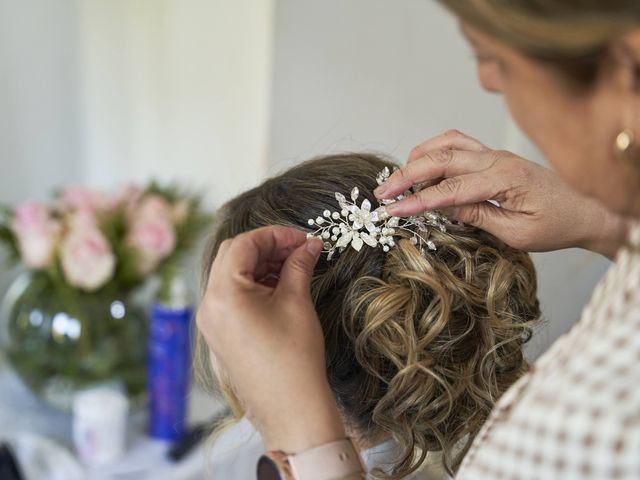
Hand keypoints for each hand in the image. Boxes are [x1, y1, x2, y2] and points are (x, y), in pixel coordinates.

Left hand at [196, 226, 345, 452]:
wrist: (290, 409)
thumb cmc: (294, 358)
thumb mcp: (297, 302)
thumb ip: (299, 265)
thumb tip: (309, 245)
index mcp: (224, 294)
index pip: (243, 245)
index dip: (275, 236)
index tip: (301, 239)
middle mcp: (209, 305)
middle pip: (231, 256)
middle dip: (266, 247)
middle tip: (297, 249)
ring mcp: (210, 321)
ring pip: (230, 275)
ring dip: (259, 265)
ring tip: (292, 267)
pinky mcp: (219, 334)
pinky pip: (230, 296)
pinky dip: (252, 284)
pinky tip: (279, 286)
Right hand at [375, 130, 627, 257]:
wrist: (586, 211)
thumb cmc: (556, 226)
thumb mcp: (516, 233)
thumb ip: (477, 215)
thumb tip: (440, 205)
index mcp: (505, 179)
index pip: (450, 189)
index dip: (417, 201)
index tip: (392, 210)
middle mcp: (498, 159)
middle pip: (441, 159)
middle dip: (407, 175)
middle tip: (382, 193)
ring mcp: (496, 153)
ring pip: (447, 143)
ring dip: (419, 158)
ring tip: (399, 179)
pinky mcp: (494, 156)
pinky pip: (458, 143)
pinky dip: (435, 151)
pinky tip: (424, 167)